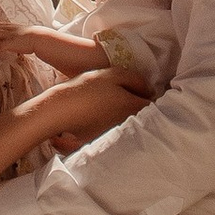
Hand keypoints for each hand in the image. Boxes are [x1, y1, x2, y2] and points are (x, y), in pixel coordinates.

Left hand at [0, 15, 105, 75]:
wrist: (89, 56)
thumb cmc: (77, 62)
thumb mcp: (58, 64)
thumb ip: (51, 65)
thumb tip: (49, 75)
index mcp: (38, 37)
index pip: (16, 30)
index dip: (2, 28)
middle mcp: (34, 32)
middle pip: (7, 26)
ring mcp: (34, 35)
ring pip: (5, 32)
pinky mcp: (36, 42)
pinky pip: (13, 45)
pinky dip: (1, 47)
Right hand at [24, 73, 149, 142]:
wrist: (62, 110)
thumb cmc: (88, 88)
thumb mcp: (115, 74)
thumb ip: (137, 80)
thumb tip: (149, 90)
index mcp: (134, 107)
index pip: (153, 104)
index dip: (148, 96)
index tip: (140, 90)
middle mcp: (129, 124)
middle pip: (142, 116)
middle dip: (138, 107)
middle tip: (126, 95)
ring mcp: (116, 134)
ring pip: (129, 124)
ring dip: (125, 116)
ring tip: (110, 104)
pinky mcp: (103, 140)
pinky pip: (115, 131)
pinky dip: (112, 124)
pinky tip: (99, 114)